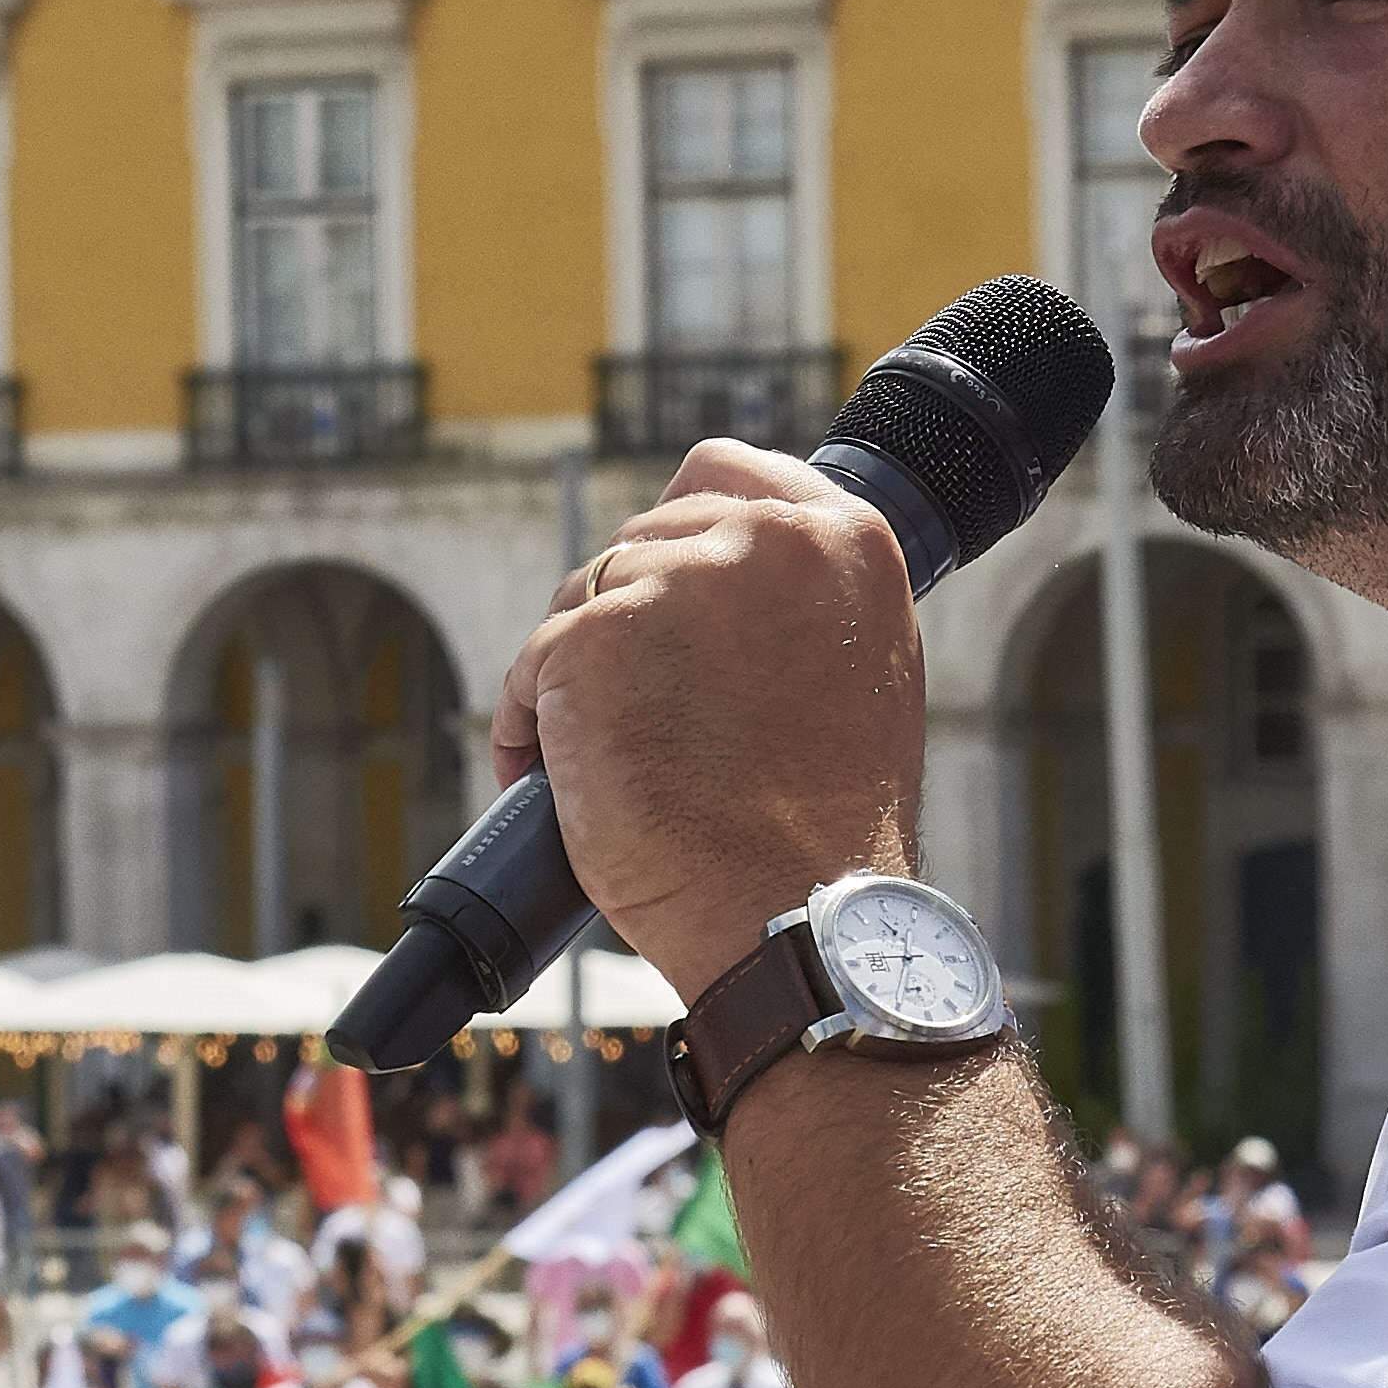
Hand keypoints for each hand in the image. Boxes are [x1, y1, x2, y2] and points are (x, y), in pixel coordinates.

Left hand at [488, 442, 926, 1000]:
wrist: (796, 915)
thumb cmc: (826, 828)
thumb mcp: (858, 671)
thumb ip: (800, 602)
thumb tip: (714, 578)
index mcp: (843, 538)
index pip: (720, 473)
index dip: (677, 537)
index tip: (666, 600)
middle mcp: (763, 537)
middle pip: (638, 541)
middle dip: (625, 622)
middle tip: (646, 717)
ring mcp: (672, 581)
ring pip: (580, 603)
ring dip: (575, 677)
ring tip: (609, 761)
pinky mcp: (591, 639)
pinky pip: (529, 670)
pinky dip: (528, 727)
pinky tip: (555, 780)